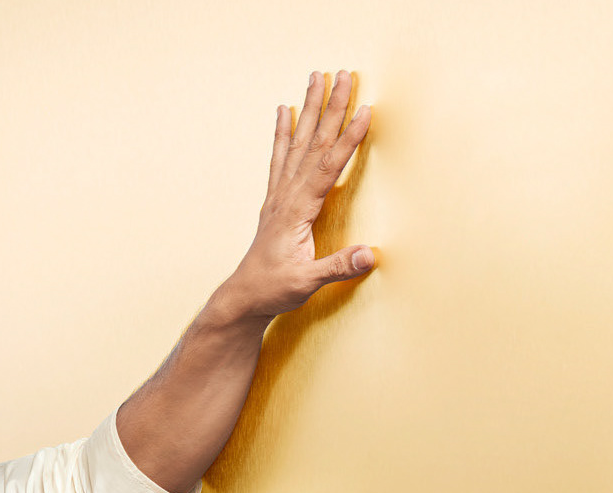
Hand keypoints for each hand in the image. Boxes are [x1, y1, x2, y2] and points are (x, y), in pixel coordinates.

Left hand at [218, 70, 375, 322]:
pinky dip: (282, 132)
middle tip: (344, 74)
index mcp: (297, 212)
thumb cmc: (273, 290)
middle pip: (313, 143)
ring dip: (309, 108)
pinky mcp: (275, 199)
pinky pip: (279, 157)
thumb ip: (337, 267)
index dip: (348, 139)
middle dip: (331, 107)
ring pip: (297, 142)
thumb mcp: (306, 283)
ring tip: (316, 77)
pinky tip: (283, 110)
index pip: (327, 168)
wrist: (243, 297)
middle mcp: (285, 197)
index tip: (366, 111)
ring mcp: (278, 195)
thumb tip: (369, 255)